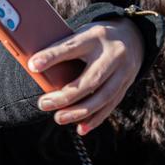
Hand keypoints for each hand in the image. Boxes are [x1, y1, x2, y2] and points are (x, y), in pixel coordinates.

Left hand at [31, 18, 143, 134]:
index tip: (33, 65)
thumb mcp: (80, 35)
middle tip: (43, 104)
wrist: (132, 36)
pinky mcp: (127, 84)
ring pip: (103, 96)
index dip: (52, 56)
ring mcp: (124, 70)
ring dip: (80, 112)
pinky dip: (95, 118)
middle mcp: (113, 54)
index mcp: (96, 36)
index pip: (71, 47)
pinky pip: (111, 104)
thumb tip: (33, 67)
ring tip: (58, 118)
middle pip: (91, 79)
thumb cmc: (93, 38)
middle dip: (66, 96)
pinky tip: (81, 128)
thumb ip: (63, 49)